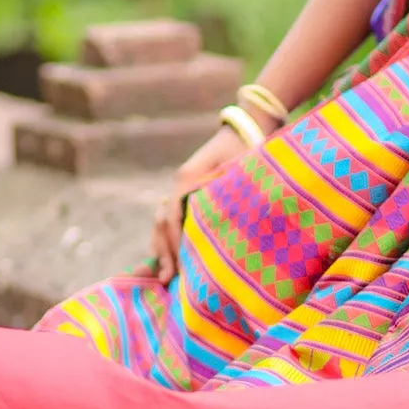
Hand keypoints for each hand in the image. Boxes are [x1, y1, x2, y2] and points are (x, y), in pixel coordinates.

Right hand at [152, 125, 246, 285]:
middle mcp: (179, 183)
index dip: (176, 244)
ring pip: (162, 222)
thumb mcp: (240, 170)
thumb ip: (227, 195)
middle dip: (164, 250)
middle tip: (168, 278)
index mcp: (187, 178)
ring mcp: (181, 188)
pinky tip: (170, 259)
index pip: (172, 217)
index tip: (181, 268)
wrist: (244, 130)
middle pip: (162, 222)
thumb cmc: (246, 150)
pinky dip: (168, 238)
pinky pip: (171, 219)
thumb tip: (222, 230)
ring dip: (162, 247)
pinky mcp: (187, 194)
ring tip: (165, 274)